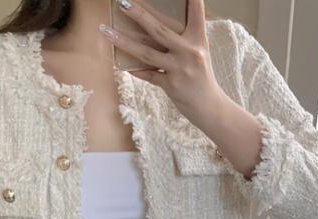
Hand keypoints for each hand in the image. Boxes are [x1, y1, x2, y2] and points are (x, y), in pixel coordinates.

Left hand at [100, 0, 226, 119]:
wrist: (210, 107)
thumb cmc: (202, 79)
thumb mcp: (199, 54)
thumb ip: (183, 41)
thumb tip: (155, 28)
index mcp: (198, 40)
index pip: (196, 13)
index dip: (192, 0)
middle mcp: (189, 51)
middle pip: (159, 30)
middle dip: (139, 15)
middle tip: (122, 2)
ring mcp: (180, 69)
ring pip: (147, 53)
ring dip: (124, 41)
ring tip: (107, 31)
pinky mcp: (172, 85)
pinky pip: (148, 75)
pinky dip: (136, 70)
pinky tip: (123, 65)